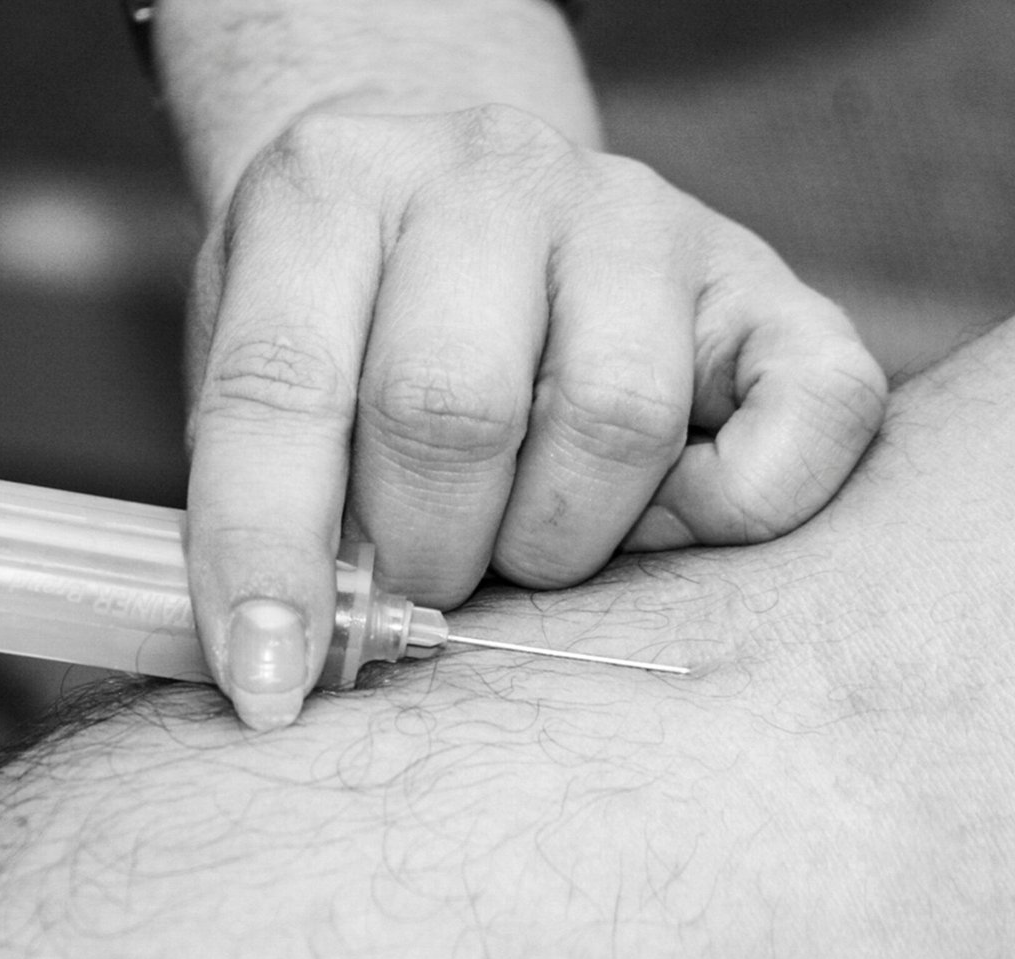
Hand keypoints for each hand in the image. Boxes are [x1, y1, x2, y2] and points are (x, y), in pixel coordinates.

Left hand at [183, 104, 886, 729]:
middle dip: (420, 549)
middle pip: (450, 410)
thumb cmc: (341, 317)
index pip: (279, 387)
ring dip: (554, 540)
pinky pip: (809, 414)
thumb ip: (254, 485)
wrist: (450, 192)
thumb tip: (271, 659)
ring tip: (513, 530)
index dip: (263, 554)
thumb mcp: (249, 363)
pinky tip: (657, 514)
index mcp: (328, 189)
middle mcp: (488, 173)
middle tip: (413, 573)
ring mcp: (637, 215)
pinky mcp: (761, 281)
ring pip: (615, 422)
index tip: (261, 684)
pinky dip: (734, 511)